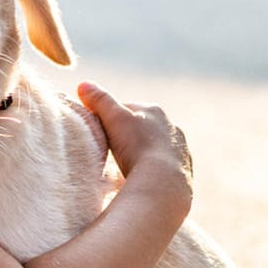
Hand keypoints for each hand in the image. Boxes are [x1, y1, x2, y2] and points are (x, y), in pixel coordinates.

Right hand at [77, 81, 192, 212]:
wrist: (163, 183)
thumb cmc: (137, 146)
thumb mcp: (113, 118)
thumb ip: (99, 100)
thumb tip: (83, 84)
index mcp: (155, 110)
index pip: (126, 109)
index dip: (109, 119)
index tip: (98, 131)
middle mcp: (172, 127)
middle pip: (141, 128)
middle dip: (127, 136)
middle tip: (109, 149)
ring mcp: (180, 150)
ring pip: (153, 147)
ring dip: (140, 153)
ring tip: (125, 166)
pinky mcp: (184, 172)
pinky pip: (162, 167)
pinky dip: (151, 169)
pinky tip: (140, 178)